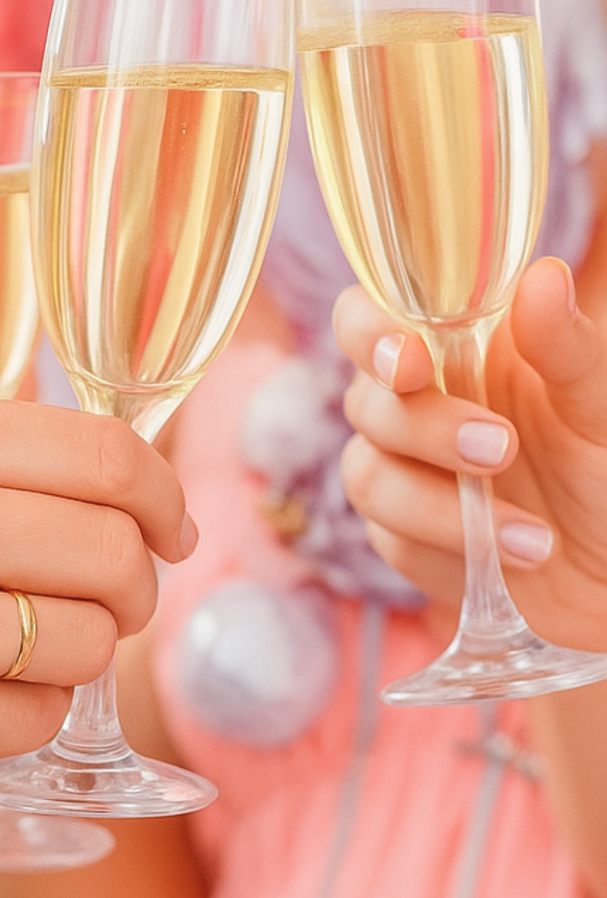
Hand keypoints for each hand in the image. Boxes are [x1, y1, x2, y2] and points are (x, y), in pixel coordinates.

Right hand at [0, 396, 196, 819]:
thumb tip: (86, 473)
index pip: (107, 456)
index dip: (162, 500)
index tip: (168, 533)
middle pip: (119, 553)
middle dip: (132, 590)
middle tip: (98, 611)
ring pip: (90, 644)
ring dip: (67, 660)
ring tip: (0, 662)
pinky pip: (38, 721)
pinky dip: (18, 719)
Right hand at [333, 259, 606, 650]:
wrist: (605, 568)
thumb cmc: (603, 471)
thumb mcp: (599, 406)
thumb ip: (565, 347)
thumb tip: (542, 278)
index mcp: (451, 353)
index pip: (365, 322)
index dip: (367, 334)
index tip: (410, 361)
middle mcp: (414, 408)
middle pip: (366, 405)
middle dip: (426, 428)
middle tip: (503, 449)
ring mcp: (400, 475)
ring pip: (368, 477)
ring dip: (438, 504)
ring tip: (533, 534)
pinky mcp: (399, 538)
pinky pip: (390, 538)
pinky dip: (452, 547)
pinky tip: (517, 555)